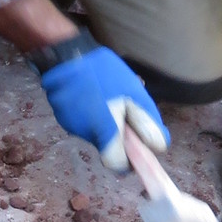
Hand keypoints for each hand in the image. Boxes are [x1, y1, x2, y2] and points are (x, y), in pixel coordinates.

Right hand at [36, 40, 169, 172]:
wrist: (66, 56)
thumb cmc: (104, 74)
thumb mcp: (133, 94)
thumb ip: (145, 122)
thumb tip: (158, 147)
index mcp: (106, 134)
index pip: (118, 165)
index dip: (129, 157)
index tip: (135, 142)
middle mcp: (88, 136)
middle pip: (108, 147)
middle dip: (118, 134)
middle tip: (123, 109)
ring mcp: (72, 127)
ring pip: (96, 133)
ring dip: (105, 121)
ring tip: (106, 96)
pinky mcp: (63, 117)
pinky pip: (83, 122)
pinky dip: (90, 113)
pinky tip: (91, 94)